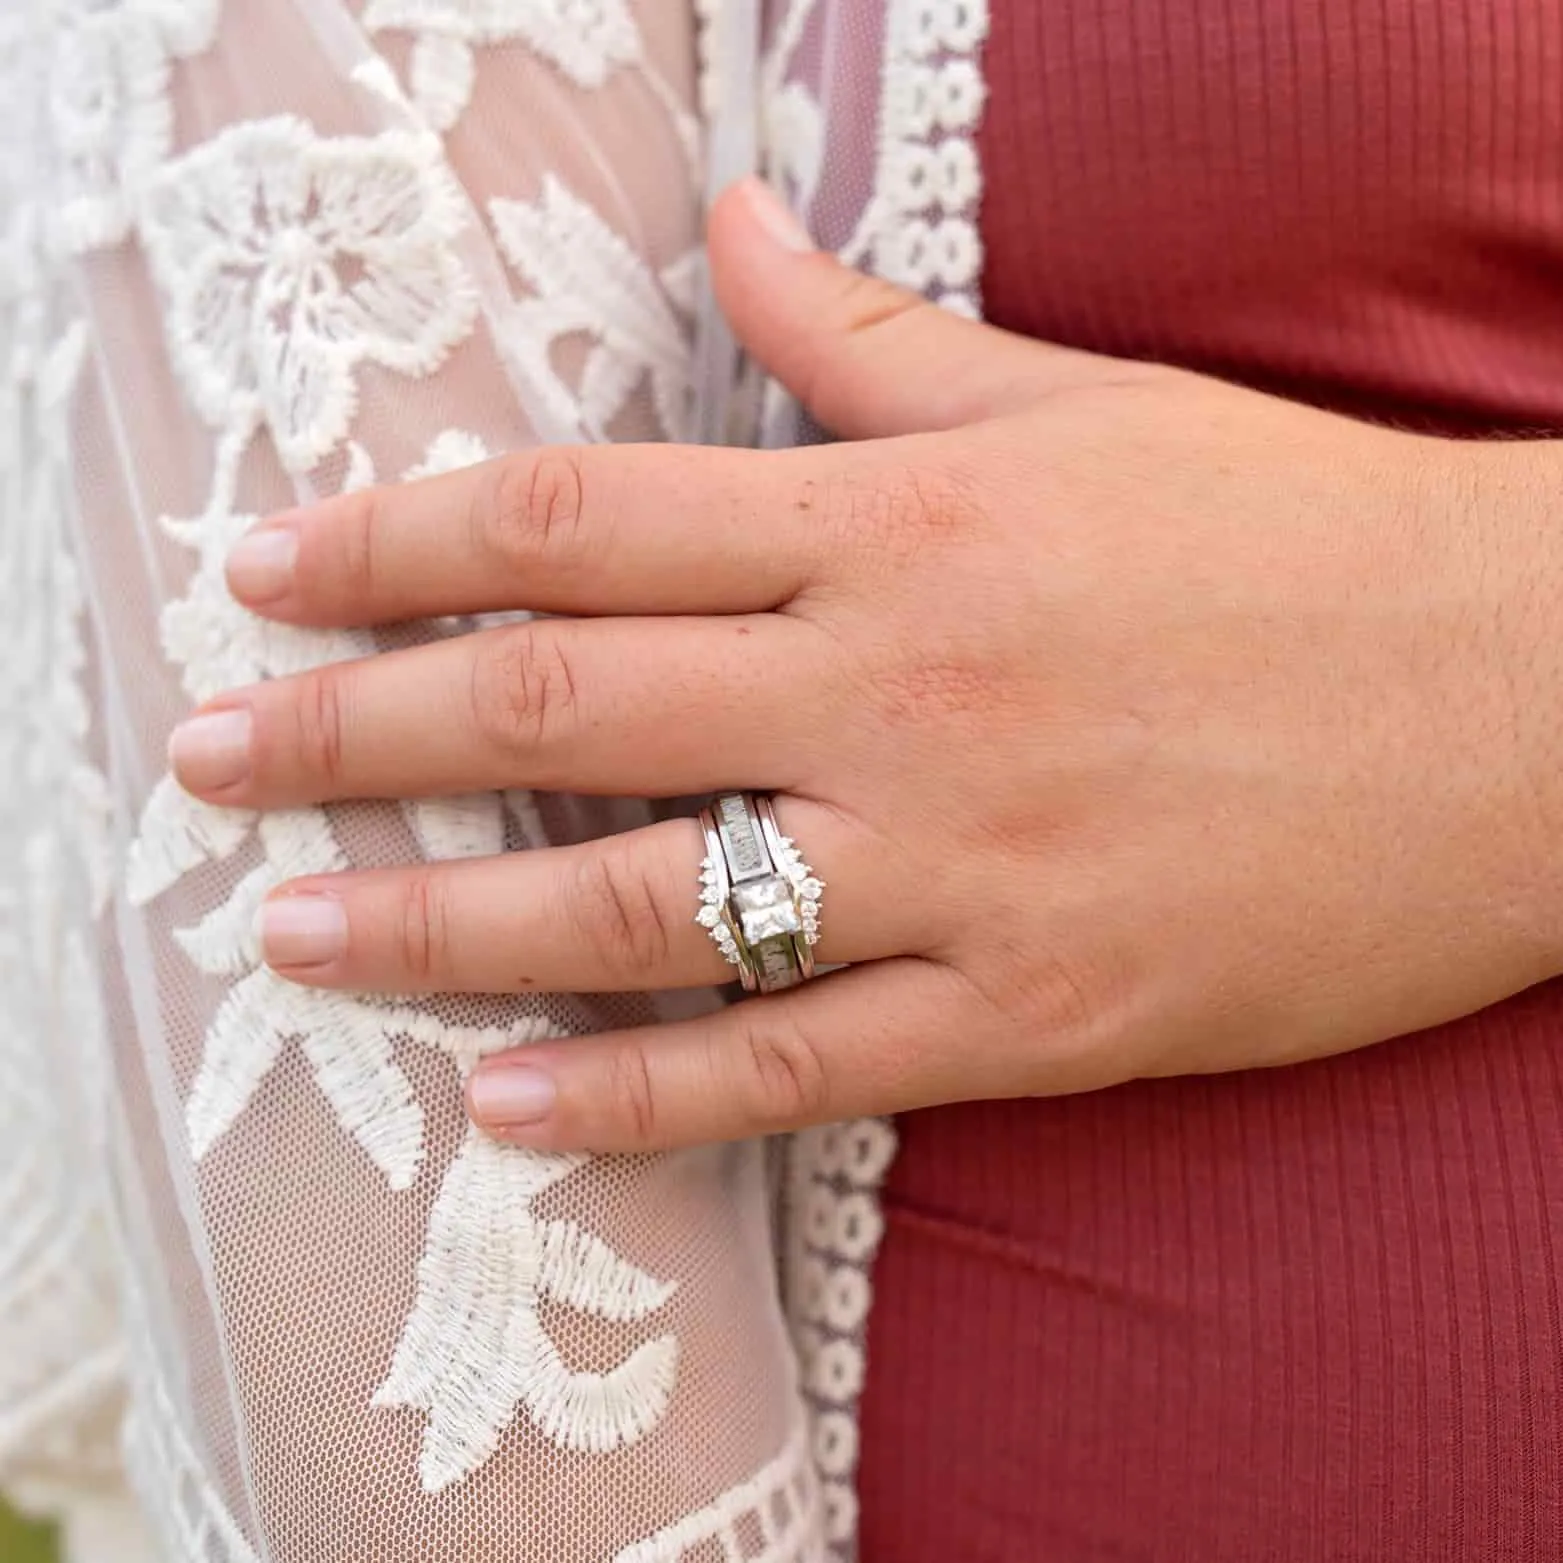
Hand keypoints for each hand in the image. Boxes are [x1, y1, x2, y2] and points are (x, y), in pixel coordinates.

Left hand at [168, 177, 1562, 1153]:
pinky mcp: (1038, 1015)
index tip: (272, 573)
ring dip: (441, 923)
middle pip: (565, 702)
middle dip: (358, 728)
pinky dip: (637, 1093)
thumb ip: (877, 342)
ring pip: (646, 904)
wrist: (1538, 704)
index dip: (400, 543)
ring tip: (295, 939)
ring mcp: (966, 868)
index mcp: (908, 524)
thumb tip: (734, 232)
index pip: (586, 522)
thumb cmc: (1305, 539)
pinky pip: (795, 1067)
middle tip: (210, 760)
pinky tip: (504, 1103)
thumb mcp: (1087, 408)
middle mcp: (905, 690)